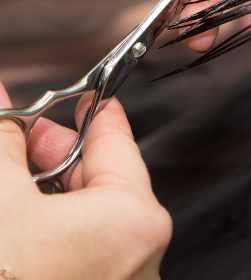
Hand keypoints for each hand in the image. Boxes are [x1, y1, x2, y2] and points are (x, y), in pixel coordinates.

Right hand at [0, 83, 170, 279]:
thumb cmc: (8, 273)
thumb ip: (3, 139)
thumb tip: (1, 102)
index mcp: (134, 218)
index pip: (114, 136)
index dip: (90, 106)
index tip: (82, 90)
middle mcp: (137, 256)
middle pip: (96, 175)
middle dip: (49, 151)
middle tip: (15, 131)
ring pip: (80, 214)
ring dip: (39, 190)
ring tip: (8, 176)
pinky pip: (74, 248)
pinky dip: (43, 226)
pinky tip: (15, 217)